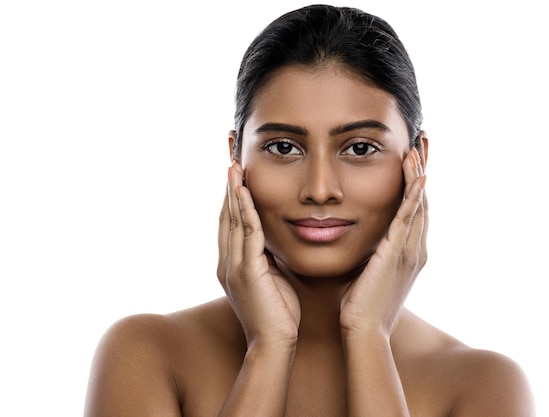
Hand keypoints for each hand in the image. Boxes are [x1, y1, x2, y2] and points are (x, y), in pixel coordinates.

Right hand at [217, 162, 300, 348]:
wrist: (275, 345)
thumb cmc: (278, 315)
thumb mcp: (271, 279)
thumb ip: (267, 259)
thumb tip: (273, 241)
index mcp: (231, 265)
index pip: (229, 223)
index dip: (231, 197)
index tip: (235, 173)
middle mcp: (227, 262)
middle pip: (225, 215)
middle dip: (228, 187)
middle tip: (229, 159)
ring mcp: (234, 267)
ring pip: (232, 220)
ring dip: (233, 191)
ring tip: (233, 166)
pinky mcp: (247, 271)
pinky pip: (246, 233)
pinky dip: (244, 210)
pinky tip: (244, 191)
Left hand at [340, 146, 427, 337]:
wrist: (363, 331)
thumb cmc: (361, 305)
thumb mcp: (369, 272)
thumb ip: (372, 253)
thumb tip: (363, 240)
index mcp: (408, 252)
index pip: (414, 208)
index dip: (416, 180)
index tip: (414, 155)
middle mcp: (415, 248)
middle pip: (423, 199)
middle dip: (423, 168)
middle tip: (423, 139)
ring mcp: (409, 251)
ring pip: (419, 203)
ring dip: (419, 173)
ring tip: (418, 145)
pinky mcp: (397, 254)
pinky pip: (408, 218)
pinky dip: (414, 195)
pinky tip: (417, 174)